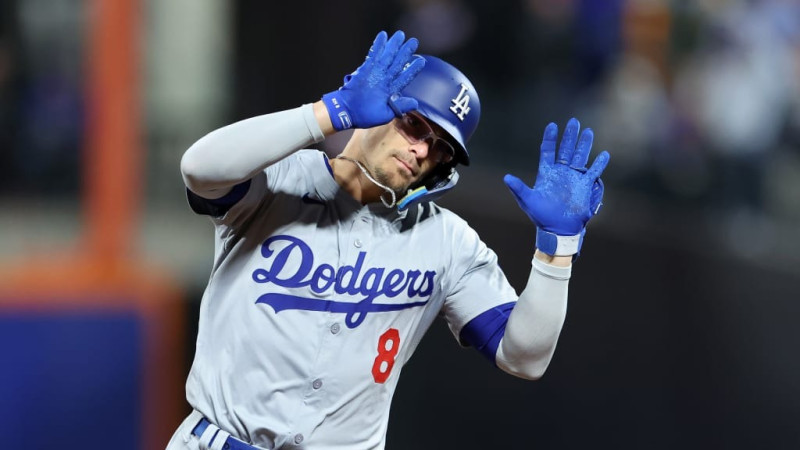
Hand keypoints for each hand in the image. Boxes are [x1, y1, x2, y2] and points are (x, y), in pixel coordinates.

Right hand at [322, 30, 425, 130]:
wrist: (347, 112)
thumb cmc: (365, 116)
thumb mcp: (386, 114)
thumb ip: (401, 106)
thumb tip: (415, 103)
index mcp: (391, 91)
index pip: (405, 77)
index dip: (413, 69)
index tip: (421, 61)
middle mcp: (384, 80)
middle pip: (397, 63)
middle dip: (405, 52)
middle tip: (413, 42)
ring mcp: (375, 74)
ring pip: (387, 57)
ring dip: (393, 46)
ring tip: (400, 35)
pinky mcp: (365, 70)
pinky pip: (373, 55)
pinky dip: (378, 45)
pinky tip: (383, 35)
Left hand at [504, 118, 609, 254]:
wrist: (558, 229)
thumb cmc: (540, 216)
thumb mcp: (527, 200)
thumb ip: (518, 188)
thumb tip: (506, 178)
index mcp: (547, 173)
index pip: (548, 151)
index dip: (550, 138)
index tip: (552, 125)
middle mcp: (561, 173)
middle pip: (566, 149)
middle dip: (569, 136)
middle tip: (574, 121)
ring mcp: (573, 178)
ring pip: (580, 157)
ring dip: (584, 144)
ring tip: (588, 131)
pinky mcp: (584, 187)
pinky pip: (593, 172)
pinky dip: (599, 164)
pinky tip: (604, 154)